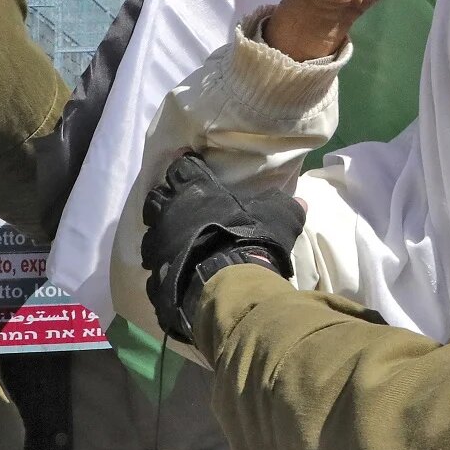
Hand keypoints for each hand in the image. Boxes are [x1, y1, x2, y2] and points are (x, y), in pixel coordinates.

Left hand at [141, 152, 303, 343]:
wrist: (230, 285)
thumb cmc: (252, 239)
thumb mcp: (279, 215)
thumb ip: (284, 205)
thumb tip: (300, 202)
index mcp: (194, 190)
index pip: (182, 167)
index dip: (186, 166)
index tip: (189, 165)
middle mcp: (168, 214)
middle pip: (155, 198)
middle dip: (164, 200)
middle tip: (177, 207)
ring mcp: (158, 248)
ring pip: (149, 238)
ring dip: (160, 238)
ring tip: (173, 245)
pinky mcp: (156, 280)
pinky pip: (155, 274)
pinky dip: (163, 274)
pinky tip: (175, 277)